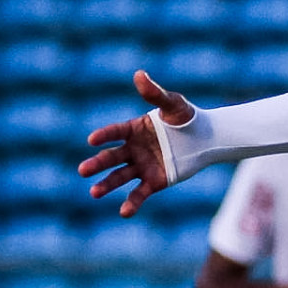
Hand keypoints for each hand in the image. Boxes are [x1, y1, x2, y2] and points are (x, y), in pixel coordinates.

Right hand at [78, 71, 196, 216]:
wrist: (205, 138)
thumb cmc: (186, 118)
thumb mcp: (173, 104)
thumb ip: (155, 94)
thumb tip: (139, 74)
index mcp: (133, 129)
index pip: (114, 132)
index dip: (104, 135)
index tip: (92, 139)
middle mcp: (133, 149)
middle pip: (111, 157)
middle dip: (97, 164)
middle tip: (83, 170)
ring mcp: (142, 166)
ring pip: (120, 177)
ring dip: (107, 185)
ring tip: (94, 192)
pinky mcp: (154, 181)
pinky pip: (140, 193)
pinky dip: (132, 203)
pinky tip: (124, 212)